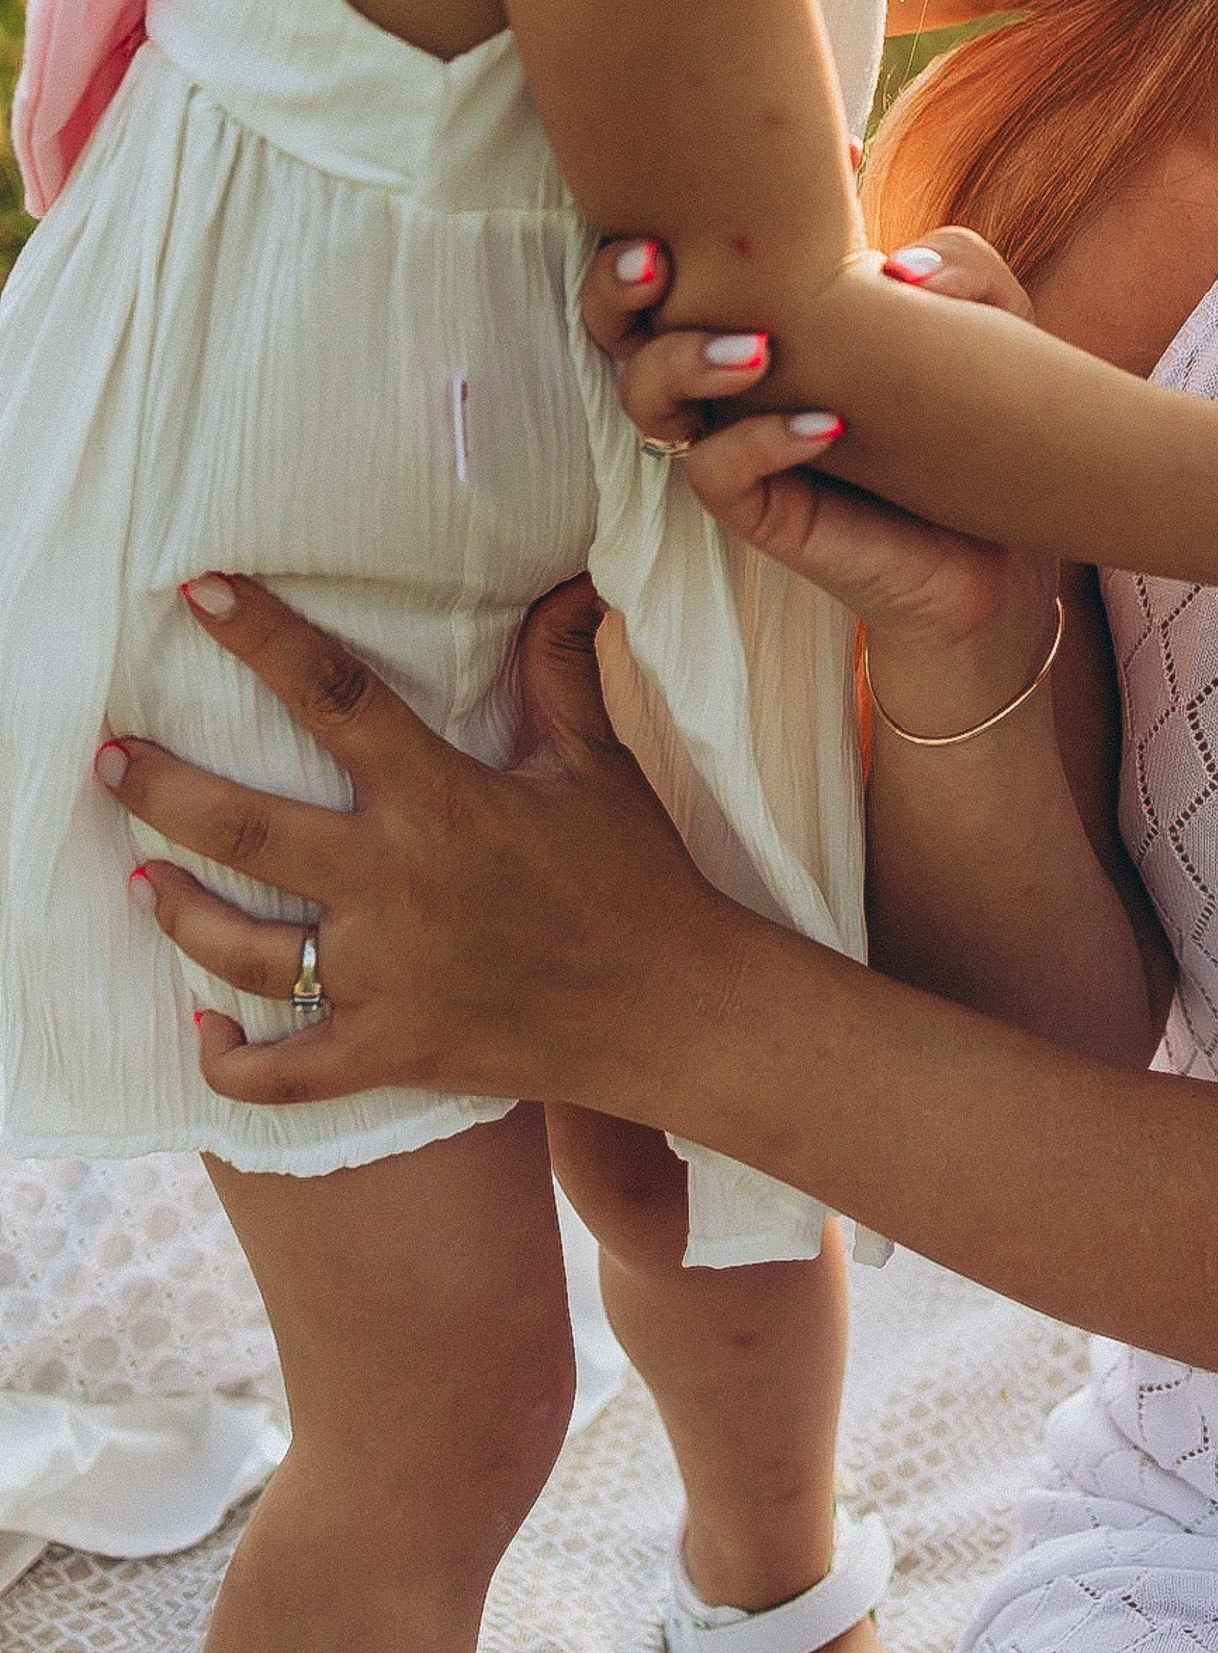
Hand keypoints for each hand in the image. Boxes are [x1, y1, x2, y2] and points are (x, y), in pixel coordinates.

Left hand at [107, 578, 737, 1114]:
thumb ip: (564, 673)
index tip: (196, 593)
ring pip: (240, 949)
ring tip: (139, 879)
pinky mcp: (386, 1052)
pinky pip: (281, 1072)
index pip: (335, 697)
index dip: (262, 637)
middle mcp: (394, 886)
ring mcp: (382, 978)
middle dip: (160, 789)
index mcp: (441, 801)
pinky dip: (230, 1060)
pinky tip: (199, 1032)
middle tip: (108, 757)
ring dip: (177, 912)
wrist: (673, 1010)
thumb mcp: (599, 764)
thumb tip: (572, 580)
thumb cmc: (638, 877)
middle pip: (243, 828)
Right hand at [580, 232, 1035, 646]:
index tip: (819, 162)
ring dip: (683, 360)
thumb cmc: (981, 413)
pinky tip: (828, 426)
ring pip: (645, 395)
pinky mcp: (760, 509)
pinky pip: (712, 472)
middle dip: (615, 280)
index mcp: (769, 306)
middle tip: (659, 257)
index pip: (699, 243)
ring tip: (761, 351)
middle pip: (621, 319)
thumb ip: (960, 269)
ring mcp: (736, 437)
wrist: (1000, 538)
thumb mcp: (994, 322)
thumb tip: (900, 268)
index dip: (708, 196)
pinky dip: (756, 442)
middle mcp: (732, 369)